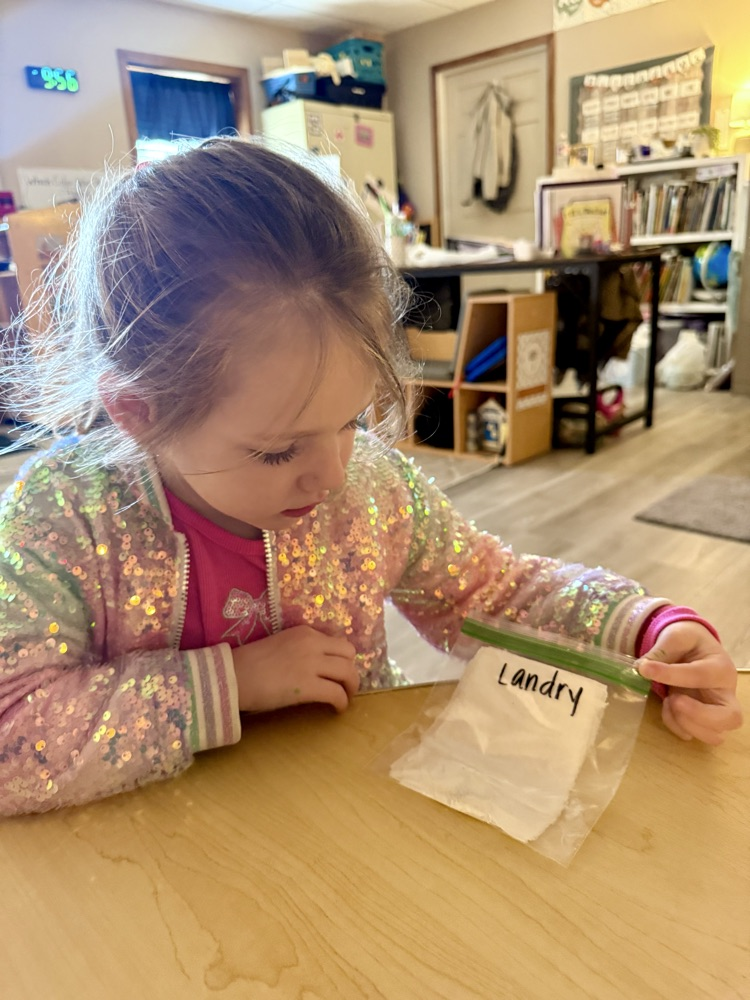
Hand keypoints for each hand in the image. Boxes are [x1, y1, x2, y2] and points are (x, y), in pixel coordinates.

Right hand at [231, 625, 358, 713]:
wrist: (233, 676)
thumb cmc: (250, 663)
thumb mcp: (282, 644)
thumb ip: (301, 648)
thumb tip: (318, 664)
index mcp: (305, 632)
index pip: (338, 641)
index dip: (343, 658)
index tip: (340, 670)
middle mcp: (313, 643)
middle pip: (349, 654)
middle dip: (351, 671)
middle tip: (346, 685)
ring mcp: (311, 664)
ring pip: (348, 673)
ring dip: (351, 687)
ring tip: (345, 697)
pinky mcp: (307, 686)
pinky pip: (336, 693)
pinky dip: (342, 703)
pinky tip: (337, 709)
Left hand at [638, 622, 742, 745]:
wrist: (693, 648)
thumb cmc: (688, 641)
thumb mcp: (676, 636)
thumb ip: (662, 650)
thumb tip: (641, 667)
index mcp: (720, 668)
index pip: (701, 676)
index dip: (671, 675)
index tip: (645, 669)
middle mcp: (725, 693)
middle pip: (730, 718)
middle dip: (698, 715)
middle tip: (674, 699)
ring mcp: (716, 710)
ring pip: (714, 735)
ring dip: (686, 723)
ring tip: (670, 701)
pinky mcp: (702, 720)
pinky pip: (693, 735)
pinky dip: (676, 726)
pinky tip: (666, 708)